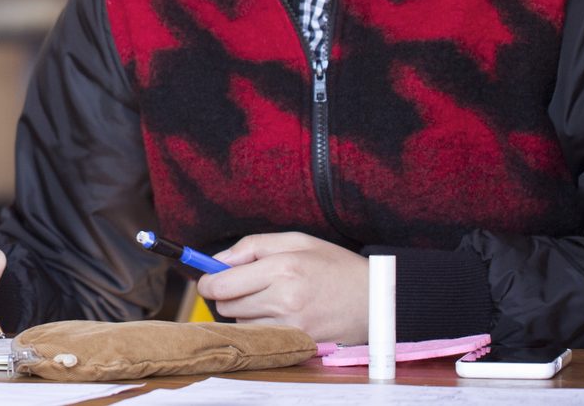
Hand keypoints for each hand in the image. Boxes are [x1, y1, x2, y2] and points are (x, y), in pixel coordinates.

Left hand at [196, 233, 368, 342]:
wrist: (376, 298)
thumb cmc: (335, 266)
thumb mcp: (297, 241)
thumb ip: (253, 246)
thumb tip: (217, 261)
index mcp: (283, 268)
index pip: (221, 285)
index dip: (208, 282)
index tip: (209, 279)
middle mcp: (284, 299)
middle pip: (226, 305)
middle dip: (229, 294)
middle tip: (248, 285)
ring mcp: (292, 325)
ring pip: (242, 322)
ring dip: (246, 311)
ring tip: (273, 298)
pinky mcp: (298, 342)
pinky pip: (261, 336)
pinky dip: (262, 326)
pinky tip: (281, 314)